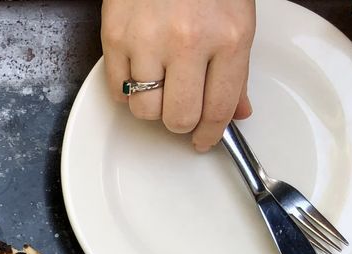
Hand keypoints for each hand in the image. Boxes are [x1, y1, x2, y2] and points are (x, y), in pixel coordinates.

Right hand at [101, 0, 255, 151]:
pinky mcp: (115, 37)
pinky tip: (140, 74)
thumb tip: (236, 112)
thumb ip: (236, 69)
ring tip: (159, 87)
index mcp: (229, 36)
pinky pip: (119, 90)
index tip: (204, 140)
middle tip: (181, 111)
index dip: (210, 133)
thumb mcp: (237, 16)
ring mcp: (148, 41)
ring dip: (152, 107)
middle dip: (181, 122)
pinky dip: (128, 92)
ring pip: (145, 110)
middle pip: (179, 118)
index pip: (219, 108)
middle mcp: (188, 42)